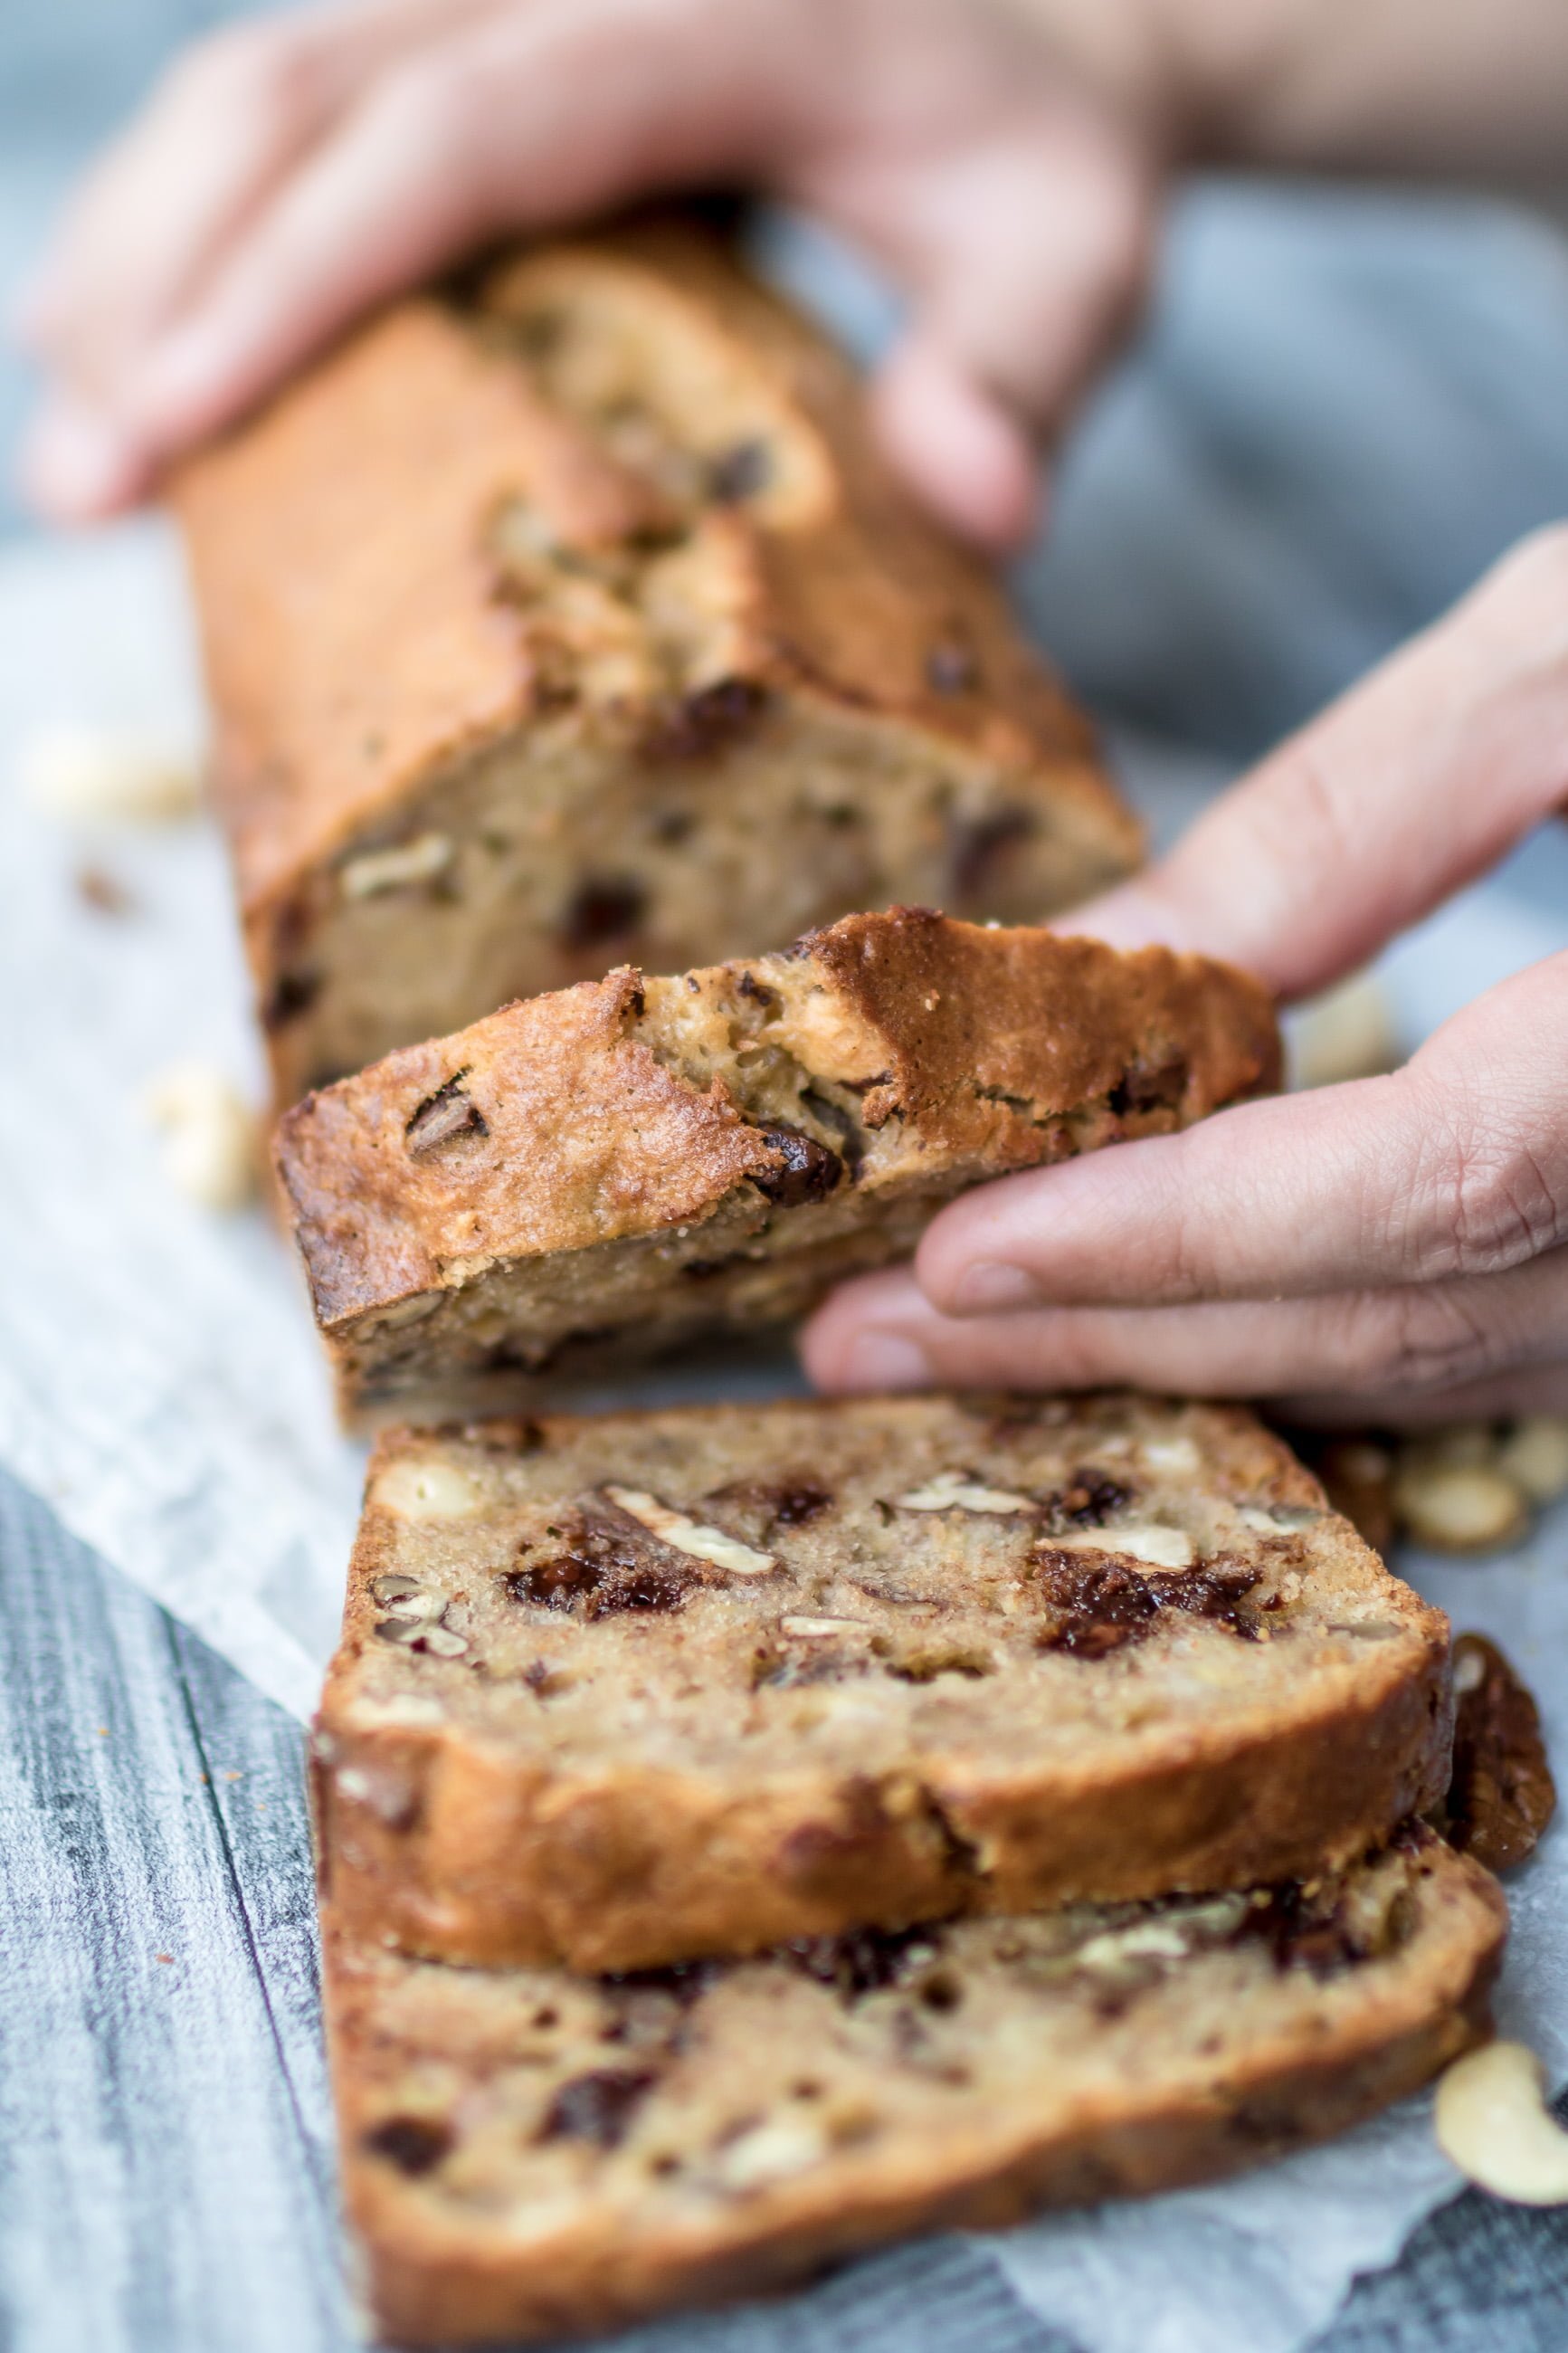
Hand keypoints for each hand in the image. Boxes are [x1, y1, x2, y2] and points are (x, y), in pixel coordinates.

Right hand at [12, 0, 1162, 544]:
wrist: (1039, 32)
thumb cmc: (1042, 159)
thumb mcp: (1079, 257)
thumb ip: (1027, 370)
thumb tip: (984, 510)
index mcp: (704, 20)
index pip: (455, 133)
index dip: (297, 273)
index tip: (175, 423)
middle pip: (302, 84)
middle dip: (165, 281)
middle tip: (84, 484)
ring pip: (268, 79)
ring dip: (149, 247)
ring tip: (78, 434)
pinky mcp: (482, 41)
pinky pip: (311, 107)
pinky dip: (208, 224)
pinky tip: (141, 341)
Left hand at [804, 527, 1567, 1424]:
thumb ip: (1347, 815)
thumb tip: (1088, 969)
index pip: (1434, 1185)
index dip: (1184, 1235)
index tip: (954, 1250)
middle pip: (1407, 1312)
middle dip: (1118, 1333)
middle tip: (873, 1336)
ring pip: (1451, 1362)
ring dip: (1196, 1356)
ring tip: (974, 1336)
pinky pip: (1501, 1339)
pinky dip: (1317, 1332)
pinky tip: (1166, 1309)